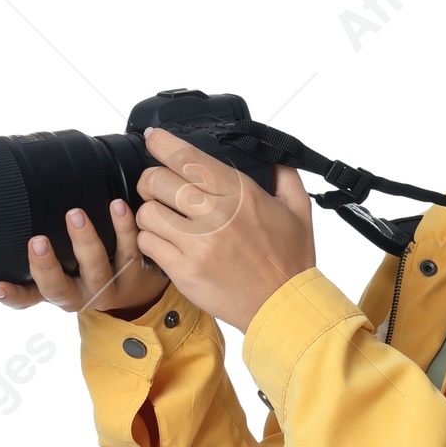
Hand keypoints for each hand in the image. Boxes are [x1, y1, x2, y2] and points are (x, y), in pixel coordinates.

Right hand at [0, 196, 171, 316]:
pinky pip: (130, 249)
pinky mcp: (137, 272)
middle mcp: (83, 295)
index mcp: (60, 294)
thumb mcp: (64, 274)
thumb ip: (38, 262)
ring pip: (97, 269)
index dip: (12, 296)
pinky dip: (124, 227)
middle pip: (61, 289)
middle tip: (36, 240)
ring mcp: (110, 286)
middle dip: (47, 267)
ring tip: (75, 214)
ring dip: (85, 241)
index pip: (28, 298)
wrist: (142, 290)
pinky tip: (118, 206)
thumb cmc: (91, 273)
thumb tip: (3, 233)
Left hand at [128, 126, 315, 331]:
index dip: (162, 144)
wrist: (284, 306)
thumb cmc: (290, 260)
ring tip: (163, 219)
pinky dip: (151, 240)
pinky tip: (166, 243)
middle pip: (156, 180)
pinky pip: (148, 243)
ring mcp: (197, 244)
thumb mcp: (298, 209)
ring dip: (150, 212)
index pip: (187, 157)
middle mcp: (215, 214)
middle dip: (150, 180)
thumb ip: (284, 175)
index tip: (154, 140)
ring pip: (146, 212)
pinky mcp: (184, 270)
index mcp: (239, 193)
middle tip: (156, 188)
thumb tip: (270, 155)